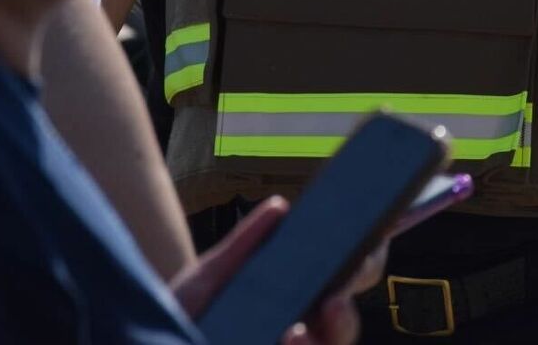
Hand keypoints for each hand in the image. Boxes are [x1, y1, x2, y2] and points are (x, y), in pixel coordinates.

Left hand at [169, 196, 384, 344]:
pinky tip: (289, 336)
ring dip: (334, 330)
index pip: (344, 274)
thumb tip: (281, 206)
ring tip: (308, 323)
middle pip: (347, 316)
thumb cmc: (182, 316)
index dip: (369, 252)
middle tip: (342, 286)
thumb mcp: (209, 278)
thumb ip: (244, 246)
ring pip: (334, 342)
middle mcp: (302, 329)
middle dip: (355, 295)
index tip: (383, 227)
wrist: (154, 335)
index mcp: (295, 297)